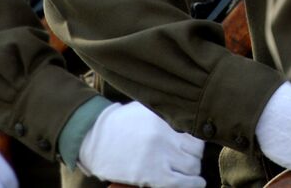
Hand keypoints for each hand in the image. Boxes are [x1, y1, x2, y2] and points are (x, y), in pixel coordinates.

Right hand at [77, 101, 204, 187]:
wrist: (93, 138)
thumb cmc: (119, 123)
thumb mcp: (145, 110)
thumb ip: (166, 116)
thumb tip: (187, 122)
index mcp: (164, 119)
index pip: (196, 134)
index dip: (196, 144)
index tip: (192, 148)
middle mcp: (165, 136)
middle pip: (196, 152)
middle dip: (194, 158)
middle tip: (188, 161)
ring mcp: (158, 155)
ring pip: (191, 168)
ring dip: (192, 172)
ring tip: (189, 174)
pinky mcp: (150, 174)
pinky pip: (180, 183)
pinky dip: (192, 184)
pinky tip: (197, 184)